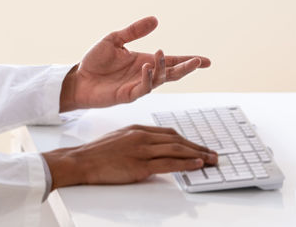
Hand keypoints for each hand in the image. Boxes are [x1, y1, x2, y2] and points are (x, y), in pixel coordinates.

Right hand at [42, 124, 217, 188]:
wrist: (82, 161)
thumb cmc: (98, 153)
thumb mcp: (120, 139)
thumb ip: (137, 141)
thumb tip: (153, 150)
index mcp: (138, 129)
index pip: (169, 133)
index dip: (187, 140)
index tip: (198, 146)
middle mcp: (142, 137)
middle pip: (177, 140)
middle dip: (197, 147)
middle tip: (212, 154)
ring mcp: (141, 150)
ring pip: (176, 150)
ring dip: (197, 155)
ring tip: (210, 160)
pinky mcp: (139, 165)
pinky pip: (167, 163)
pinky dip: (184, 163)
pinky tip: (196, 164)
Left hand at [60, 16, 210, 111]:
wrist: (78, 79)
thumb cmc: (95, 61)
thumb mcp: (115, 39)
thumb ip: (134, 31)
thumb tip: (155, 19)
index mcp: (144, 61)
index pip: (171, 61)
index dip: (188, 61)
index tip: (206, 61)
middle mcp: (144, 74)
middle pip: (171, 73)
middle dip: (186, 68)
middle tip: (199, 61)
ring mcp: (137, 86)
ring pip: (159, 80)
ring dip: (163, 68)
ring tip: (161, 54)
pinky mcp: (127, 95)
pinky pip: (143, 88)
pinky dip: (147, 78)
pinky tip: (147, 67)